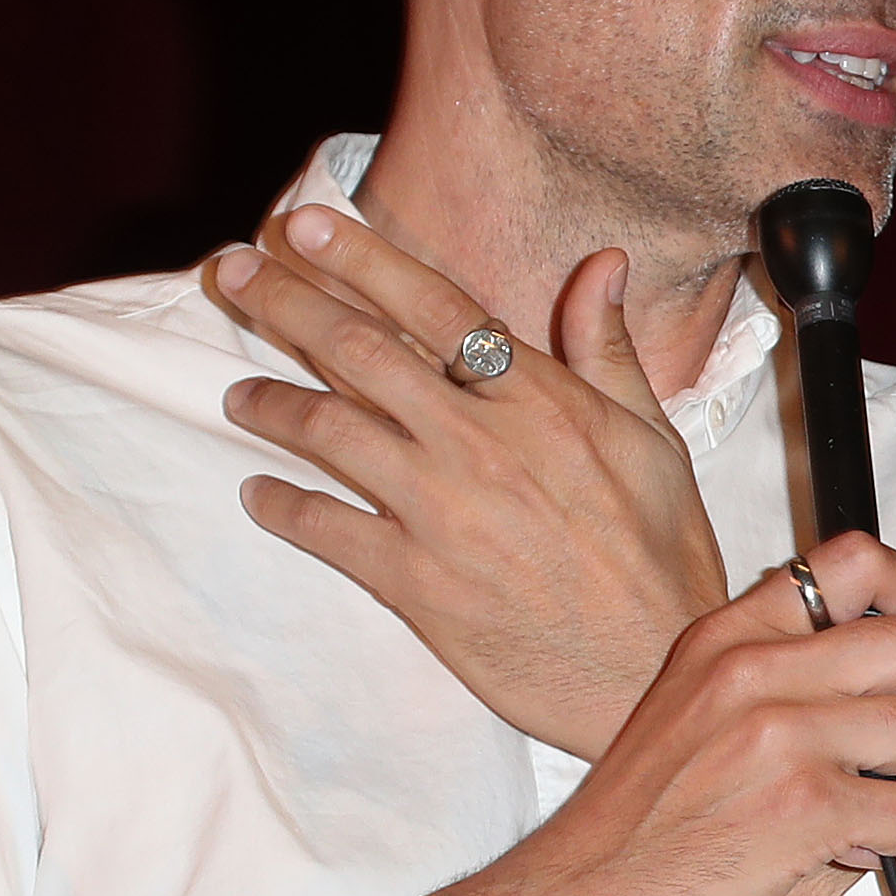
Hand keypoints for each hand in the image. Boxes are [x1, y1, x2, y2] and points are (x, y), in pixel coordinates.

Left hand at [212, 208, 727, 756]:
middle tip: (234, 272)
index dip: (360, 257)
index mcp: (539, 399)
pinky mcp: (413, 581)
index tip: (305, 224)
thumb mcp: (655, 442)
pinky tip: (258, 492)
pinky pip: (325, 527)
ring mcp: (439, 511)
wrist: (646, 671)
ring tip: (238, 391)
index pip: (432, 306)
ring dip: (269, 401)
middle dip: (284, 301)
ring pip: (328, 430)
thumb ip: (610, 351)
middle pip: (357, 351)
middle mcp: (478, 442)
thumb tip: (602, 263)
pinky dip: (281, 505)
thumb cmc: (661, 560)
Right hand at [411, 532, 895, 895]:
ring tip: (855, 809)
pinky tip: (840, 851)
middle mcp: (756, 671)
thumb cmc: (628, 824)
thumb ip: (763, 667)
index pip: (857, 561)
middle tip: (877, 754)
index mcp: (726, 637)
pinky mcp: (808, 807)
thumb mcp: (683, 702)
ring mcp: (784, 736)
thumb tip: (860, 660)